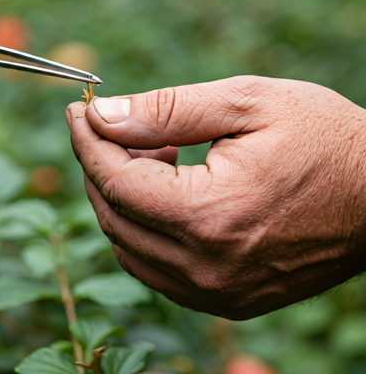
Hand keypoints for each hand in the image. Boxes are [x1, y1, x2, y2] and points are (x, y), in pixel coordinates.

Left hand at [66, 76, 365, 318]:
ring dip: (120, 196)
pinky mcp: (228, 298)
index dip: (88, 142)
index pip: (116, 181)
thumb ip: (166, 110)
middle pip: (114, 215)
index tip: (77, 112)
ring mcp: (218, 291)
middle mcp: (208, 266)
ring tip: (152, 153)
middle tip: (111, 127)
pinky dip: (142, 227)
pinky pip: (155, 268)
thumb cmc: (324, 138)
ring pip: (127, 246)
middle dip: (99, 165)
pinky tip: (167, 190)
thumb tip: (103, 114)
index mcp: (211, 215)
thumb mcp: (245, 103)